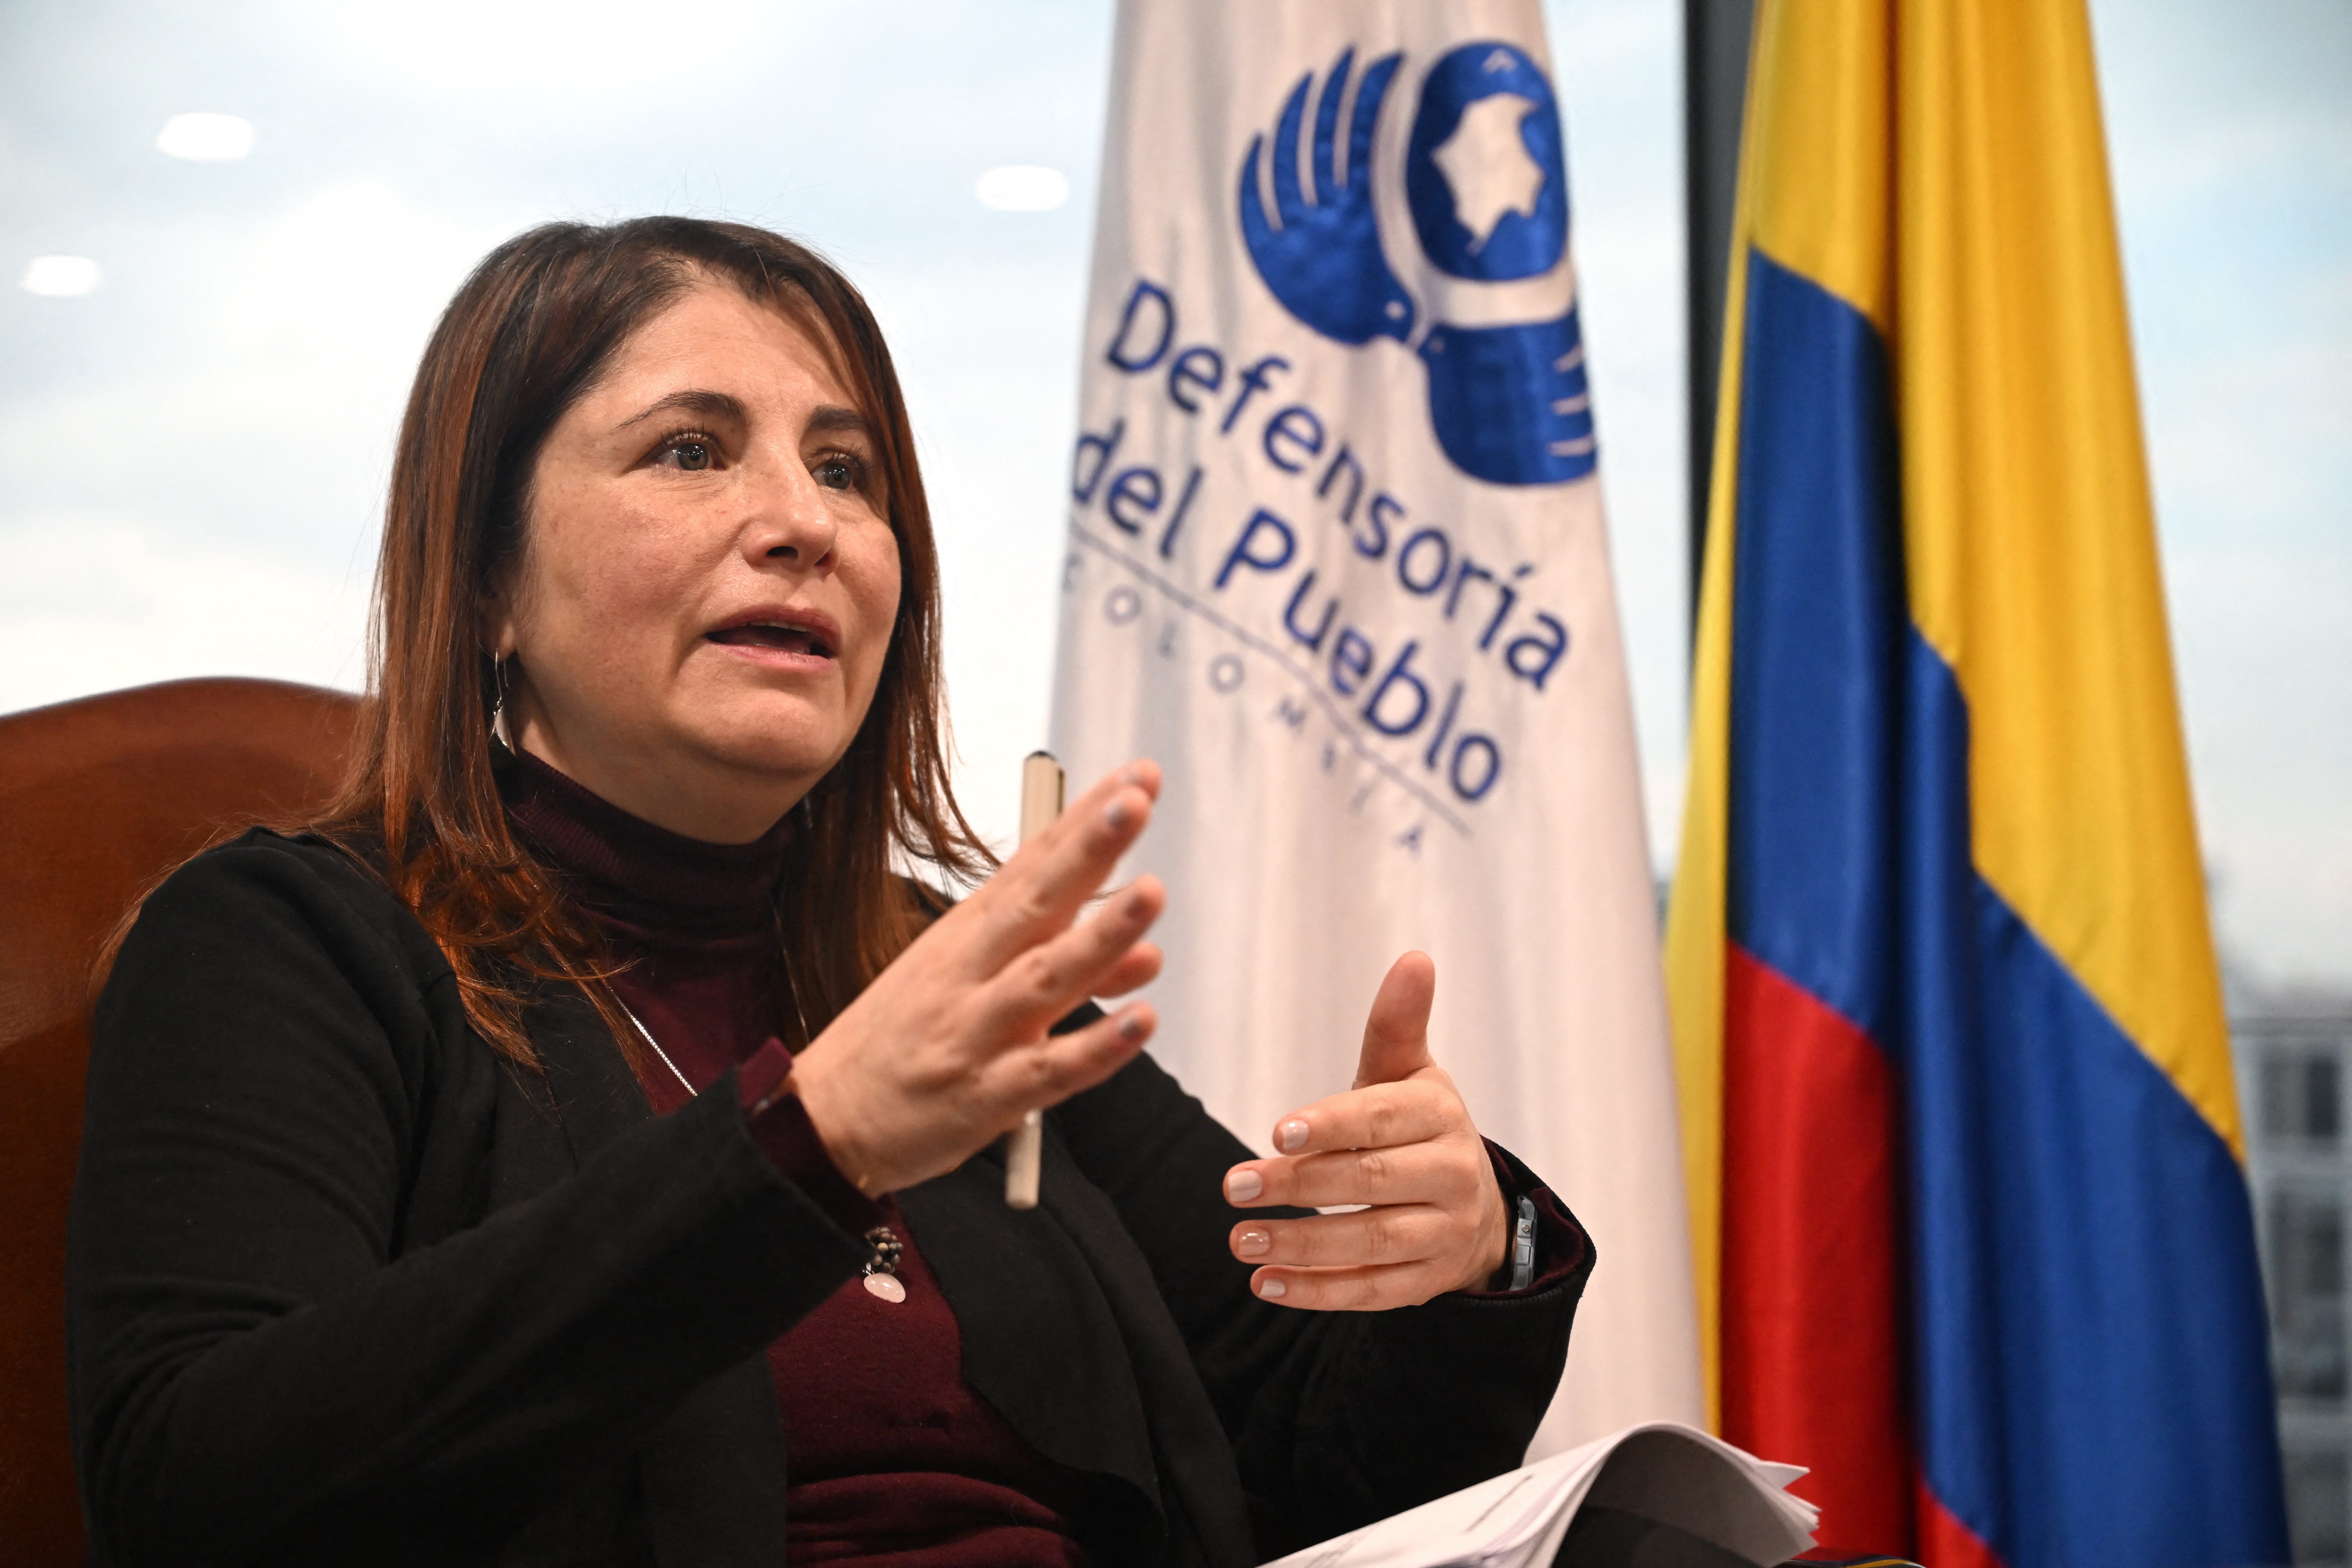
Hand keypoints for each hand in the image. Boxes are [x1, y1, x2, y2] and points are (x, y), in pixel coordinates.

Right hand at [787, 761, 1166, 1194]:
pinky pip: (1050, 1070)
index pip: (1034, 864)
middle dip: (1088, 850)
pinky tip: (1141, 1019)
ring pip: (1045, 977)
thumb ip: (1062, 962)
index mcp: (966, 935)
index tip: (1138, 777)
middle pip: (1036, 903)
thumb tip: (1147, 953)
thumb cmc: (904, 1040)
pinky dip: (1097, 1046)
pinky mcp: (987, 1097)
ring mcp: (978, 1033)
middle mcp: (971, 973)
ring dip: (1100, 936)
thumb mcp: (971, 984)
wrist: (825, 1119)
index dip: (1085, 820)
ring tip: (1150, 894)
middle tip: (1133, 803)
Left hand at [1222, 952, 1511, 1309]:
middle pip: (1373, 1182)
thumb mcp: (1408, 1075)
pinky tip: (1265, 1284)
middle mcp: (1452, 1174)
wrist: (1472, 1203)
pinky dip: (1318, 1292)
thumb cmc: (1417, 1128)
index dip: (1331, 1124)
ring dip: (1303, 1245)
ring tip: (1239, 1240)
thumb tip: (1414, 958)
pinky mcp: (1428, 1281)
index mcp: (1441, 1115)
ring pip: (1373, 1243)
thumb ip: (1396, 1025)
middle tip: (1233, 1187)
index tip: (1275, 1132)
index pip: (1384, 1118)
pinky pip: (1373, 1292)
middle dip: (1300, 1186)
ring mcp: (1445, 1233)